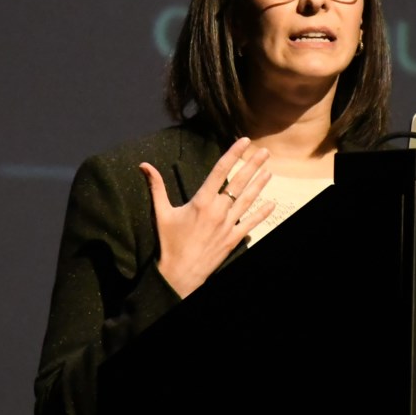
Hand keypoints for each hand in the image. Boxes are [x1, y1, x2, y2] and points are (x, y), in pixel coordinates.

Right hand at [139, 137, 274, 297]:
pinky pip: (251, 223)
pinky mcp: (233, 239)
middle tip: (264, 152)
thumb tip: (144, 165)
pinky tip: (272, 204)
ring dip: (259, 185)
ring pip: (248, 200)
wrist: (180, 273)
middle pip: (239, 183)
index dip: (233, 154)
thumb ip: (156, 187)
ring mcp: (228, 225)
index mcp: (201, 201)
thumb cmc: (170, 242)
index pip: (220, 171)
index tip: (244, 141)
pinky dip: (262, 213)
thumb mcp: (161, 213)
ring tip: (269, 171)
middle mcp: (218, 210)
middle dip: (253, 165)